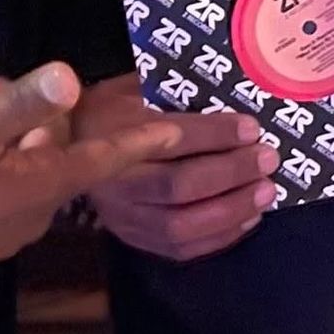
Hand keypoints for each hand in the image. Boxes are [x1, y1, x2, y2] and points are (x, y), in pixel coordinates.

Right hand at [0, 61, 183, 286]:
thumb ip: (16, 104)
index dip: (141, 140)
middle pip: (63, 157)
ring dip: (17, 134)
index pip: (105, 159)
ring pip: (30, 169)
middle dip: (48, 117)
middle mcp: (33, 214)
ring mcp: (4, 231)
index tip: (180, 131)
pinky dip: (0, 158)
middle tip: (7, 81)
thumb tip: (72, 78)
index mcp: (38, 186)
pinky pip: (7, 187)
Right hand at [72, 74, 278, 260]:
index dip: (215, 134)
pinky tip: (248, 220)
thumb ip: (174, 88)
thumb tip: (233, 89)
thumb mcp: (137, 84)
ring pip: (179, 226)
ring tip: (266, 192)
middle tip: (268, 159)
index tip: (252, 128)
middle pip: (178, 186)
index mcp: (112, 132)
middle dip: (230, 174)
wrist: (64, 145)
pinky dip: (218, 238)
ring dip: (230, 211)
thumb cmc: (113, 107)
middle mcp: (114, 180)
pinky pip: (178, 249)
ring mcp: (121, 215)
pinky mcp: (130, 237)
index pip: (170, 137)